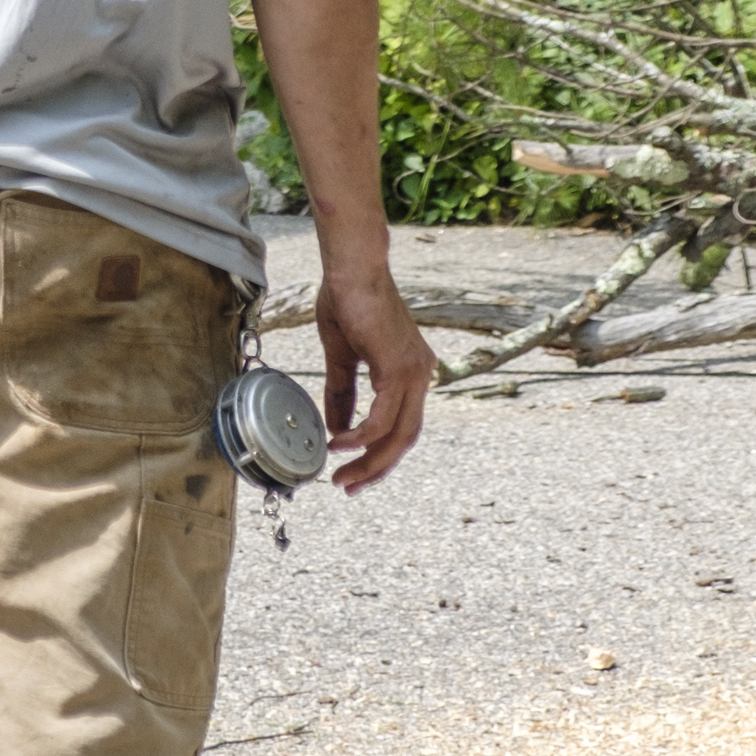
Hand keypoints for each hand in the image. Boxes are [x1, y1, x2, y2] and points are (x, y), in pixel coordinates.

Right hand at [315, 264, 434, 490]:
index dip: (380, 454)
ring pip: (398, 434)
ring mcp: (414, 372)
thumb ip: (341, 394)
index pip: (403, 427)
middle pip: (405, 439)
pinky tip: (338, 442)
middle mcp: (420, 375)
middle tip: (348, 487)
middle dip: (376, 468)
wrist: (353, 268)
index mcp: (411, 372)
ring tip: (340, 474)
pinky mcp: (398, 367)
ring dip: (368, 460)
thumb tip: (335, 428)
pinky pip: (382, 417)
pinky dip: (360, 436)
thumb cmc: (347, 301)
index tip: (353, 472)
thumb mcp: (342, 357)